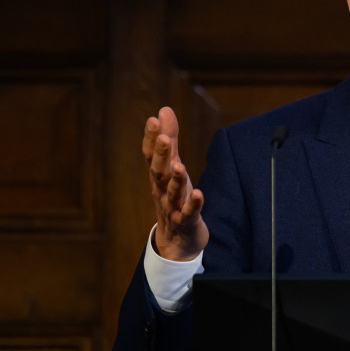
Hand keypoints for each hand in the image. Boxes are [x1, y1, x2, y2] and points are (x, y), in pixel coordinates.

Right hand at [142, 106, 208, 260]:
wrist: (177, 240)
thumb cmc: (173, 197)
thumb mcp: (171, 166)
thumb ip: (170, 139)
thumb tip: (163, 110)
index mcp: (158, 176)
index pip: (151, 155)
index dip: (151, 138)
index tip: (153, 120)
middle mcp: (162, 190)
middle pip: (159, 172)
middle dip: (161, 155)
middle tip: (164, 138)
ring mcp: (173, 207)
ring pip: (172, 193)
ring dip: (175, 180)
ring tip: (179, 165)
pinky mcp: (187, 221)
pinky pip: (189, 213)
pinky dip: (193, 204)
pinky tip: (198, 194)